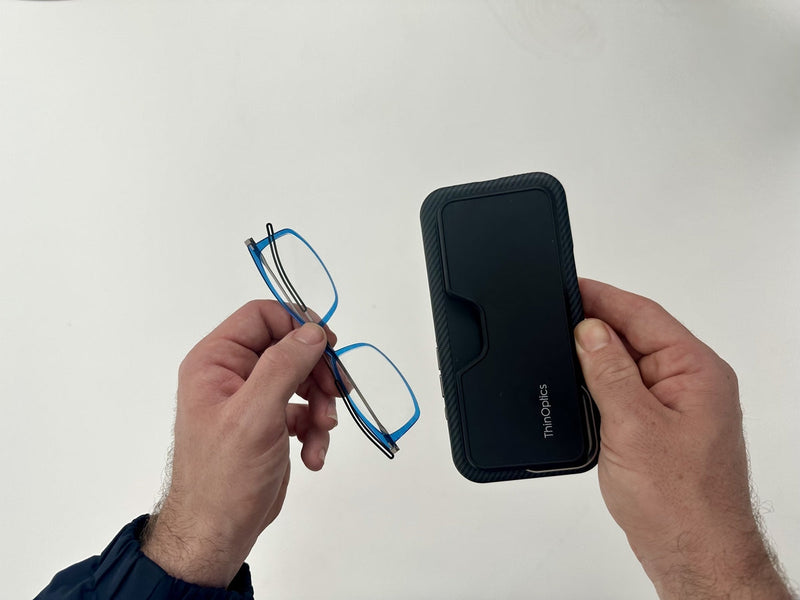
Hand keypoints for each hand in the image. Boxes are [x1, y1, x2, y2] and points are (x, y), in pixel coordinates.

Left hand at [141, 301, 339, 587]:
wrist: (216, 534)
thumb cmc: (223, 476)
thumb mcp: (255, 415)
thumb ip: (284, 365)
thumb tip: (314, 331)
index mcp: (216, 361)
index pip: (262, 317)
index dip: (298, 324)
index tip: (328, 346)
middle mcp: (232, 374)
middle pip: (290, 348)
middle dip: (317, 373)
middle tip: (337, 393)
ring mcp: (252, 401)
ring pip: (302, 379)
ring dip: (321, 405)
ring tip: (323, 433)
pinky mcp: (269, 425)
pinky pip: (303, 411)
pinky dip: (315, 430)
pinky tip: (312, 456)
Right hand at [573, 278, 790, 598]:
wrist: (693, 555)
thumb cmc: (680, 502)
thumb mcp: (633, 426)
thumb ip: (609, 372)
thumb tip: (589, 330)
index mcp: (696, 371)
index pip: (644, 315)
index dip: (602, 297)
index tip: (569, 284)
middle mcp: (691, 383)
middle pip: (636, 336)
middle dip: (595, 328)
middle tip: (553, 319)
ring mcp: (677, 406)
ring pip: (628, 365)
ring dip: (597, 360)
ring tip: (563, 355)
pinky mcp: (661, 427)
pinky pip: (627, 392)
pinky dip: (602, 387)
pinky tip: (580, 390)